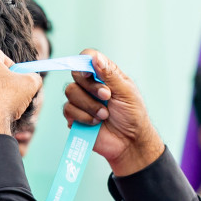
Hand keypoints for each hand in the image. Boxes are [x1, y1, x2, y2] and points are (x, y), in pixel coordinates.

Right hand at [62, 50, 162, 174]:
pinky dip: (83, 116)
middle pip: (76, 74)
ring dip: (89, 105)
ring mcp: (81, 101)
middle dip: (91, 87)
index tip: (90, 73)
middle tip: (107, 96)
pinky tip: (96, 123)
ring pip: (70, 92)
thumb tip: (95, 58)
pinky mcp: (74, 116)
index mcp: (104, 75)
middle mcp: (90, 85)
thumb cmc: (132, 116)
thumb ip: (110, 74)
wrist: (129, 142)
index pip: (88, 58)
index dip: (85, 61)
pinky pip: (68, 110)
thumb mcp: (126, 92)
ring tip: (104, 115)